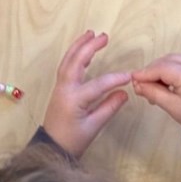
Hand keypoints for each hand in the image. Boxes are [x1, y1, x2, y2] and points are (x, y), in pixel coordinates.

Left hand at [41, 31, 130, 158]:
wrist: (51, 147)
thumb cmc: (73, 140)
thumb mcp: (93, 127)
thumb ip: (109, 108)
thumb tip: (125, 92)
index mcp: (74, 99)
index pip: (98, 84)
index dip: (115, 79)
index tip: (129, 76)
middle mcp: (65, 87)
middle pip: (76, 61)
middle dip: (90, 47)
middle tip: (104, 36)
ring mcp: (60, 86)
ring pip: (68, 60)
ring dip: (79, 45)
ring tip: (90, 34)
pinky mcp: (59, 87)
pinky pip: (65, 64)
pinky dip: (73, 53)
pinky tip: (81, 49)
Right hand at [133, 54, 180, 130]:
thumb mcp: (172, 106)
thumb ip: (153, 93)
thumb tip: (137, 85)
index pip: (161, 68)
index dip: (145, 73)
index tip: (132, 79)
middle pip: (166, 61)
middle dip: (152, 71)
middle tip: (142, 86)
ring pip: (172, 60)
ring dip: (160, 69)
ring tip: (153, 87)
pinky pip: (179, 62)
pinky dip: (169, 69)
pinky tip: (165, 83)